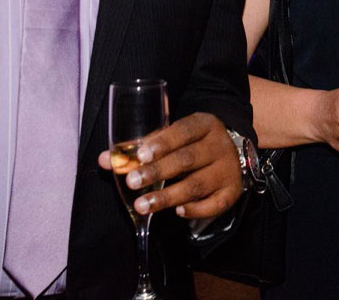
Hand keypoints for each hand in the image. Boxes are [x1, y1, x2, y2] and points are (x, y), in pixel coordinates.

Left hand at [98, 112, 241, 219]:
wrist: (233, 153)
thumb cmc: (192, 144)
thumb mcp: (173, 137)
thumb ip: (141, 148)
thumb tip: (105, 160)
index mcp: (205, 124)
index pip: (184, 131)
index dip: (162, 142)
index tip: (141, 155)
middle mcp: (219, 145)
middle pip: (187, 159)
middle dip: (158, 172)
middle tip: (132, 182)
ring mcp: (228, 170)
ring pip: (197, 185)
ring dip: (168, 197)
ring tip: (142, 205)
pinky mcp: (232, 192)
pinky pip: (214, 205)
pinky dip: (195, 210)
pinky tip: (177, 212)